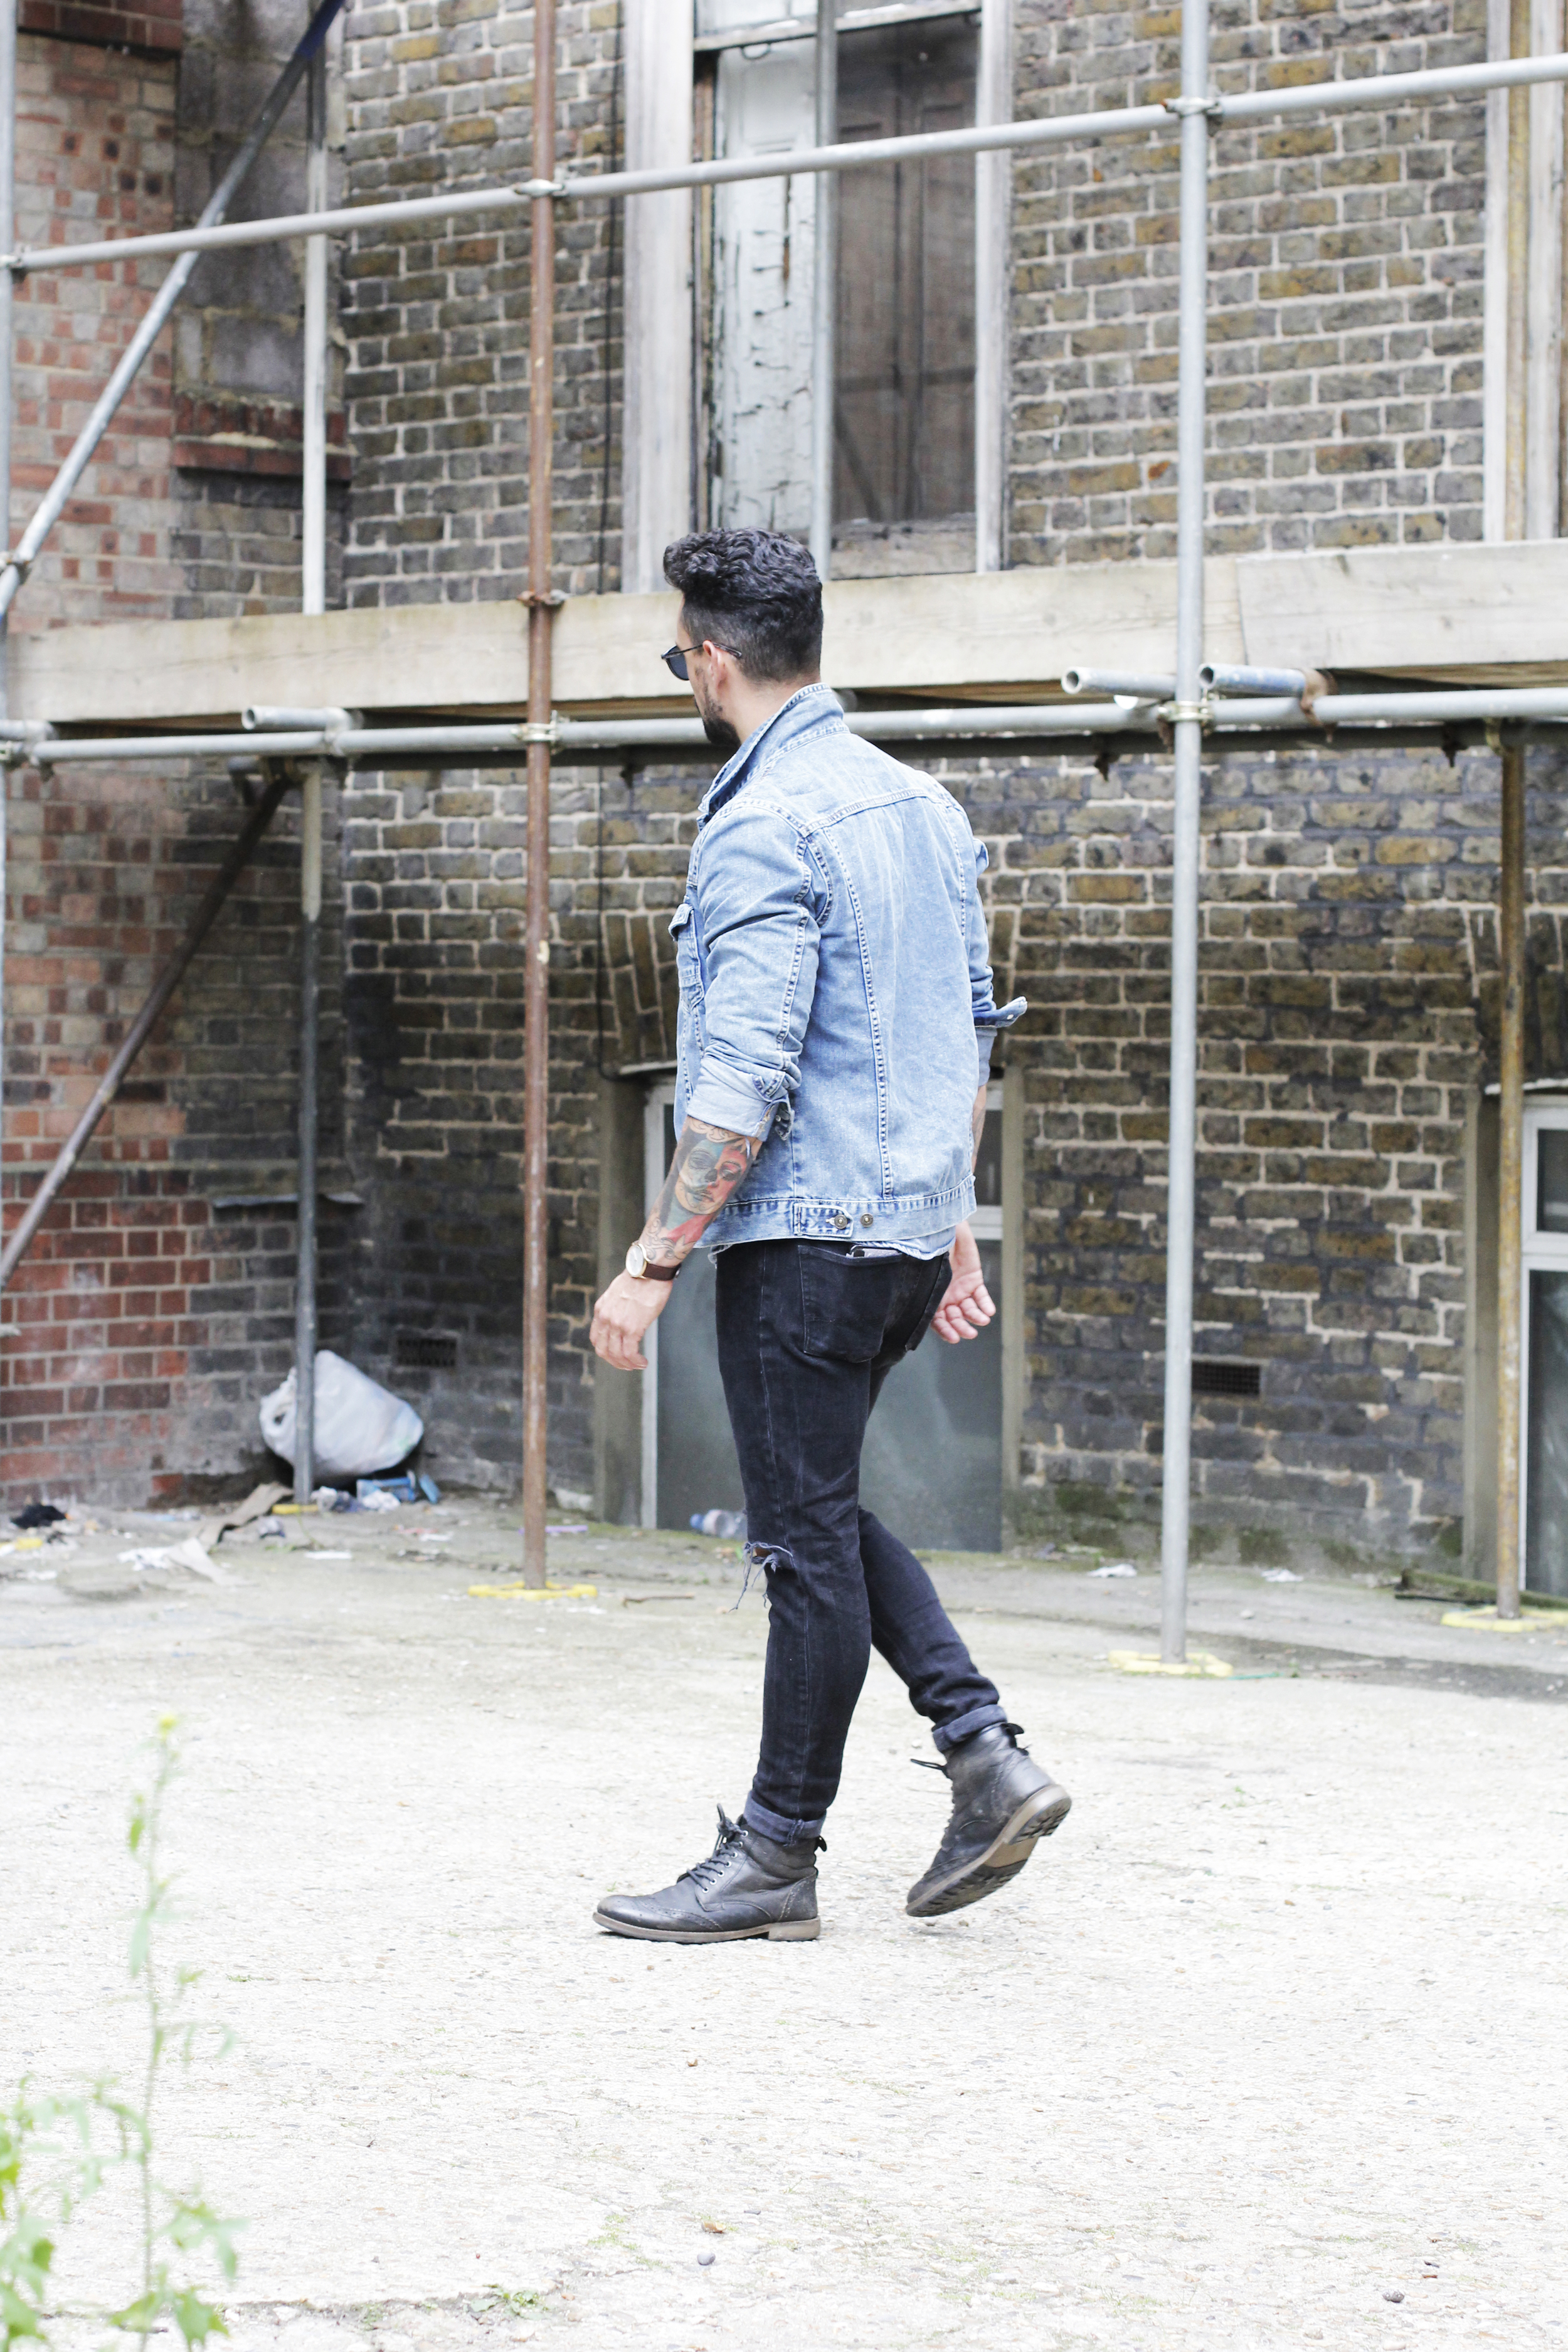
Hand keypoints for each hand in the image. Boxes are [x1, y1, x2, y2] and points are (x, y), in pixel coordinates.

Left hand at [590, 1271, 673, 1370]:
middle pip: (603, 1350)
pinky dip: (635, 1361)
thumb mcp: (618, 1293)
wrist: (650, 1270)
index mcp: (601, 1310)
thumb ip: (616, 1308)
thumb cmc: (640, 1278)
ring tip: (638, 1365)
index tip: (616, 1355)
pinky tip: (642, 1362)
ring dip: (627, 1364)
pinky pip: (630, 1353)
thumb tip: (625, 1317)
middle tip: (627, 1365)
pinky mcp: (632, 1328)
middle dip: (615, 1362)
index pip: (596, 1339)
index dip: (605, 1351)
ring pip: (616, 1355)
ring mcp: (617, 1324)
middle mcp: (605, 1318)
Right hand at [931, 1220, 993, 1344]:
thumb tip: (910, 1274)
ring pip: (969, 1310)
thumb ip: (920, 1268)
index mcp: (930, 1295)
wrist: (944, 1227)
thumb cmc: (928, 1242)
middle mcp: (945, 1296)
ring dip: (975, 1317)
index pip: (936, 1320)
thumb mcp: (921, 1257)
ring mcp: (960, 1290)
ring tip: (982, 1320)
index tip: (953, 1338)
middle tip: (969, 1334)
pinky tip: (989, 1310)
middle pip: (954, 1318)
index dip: (944, 1330)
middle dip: (961, 1327)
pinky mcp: (974, 1281)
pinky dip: (986, 1304)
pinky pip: (981, 1296)